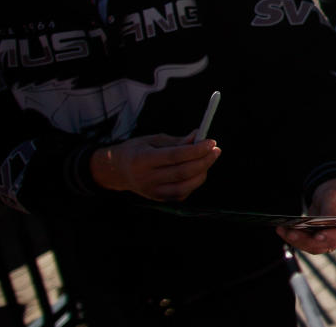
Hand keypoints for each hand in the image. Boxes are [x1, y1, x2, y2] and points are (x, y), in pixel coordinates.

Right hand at [89, 132, 220, 201]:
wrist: (118, 171)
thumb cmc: (138, 150)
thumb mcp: (153, 139)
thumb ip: (177, 140)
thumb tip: (199, 135)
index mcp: (143, 159)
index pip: (175, 156)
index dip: (196, 150)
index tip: (211, 142)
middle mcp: (146, 178)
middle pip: (182, 172)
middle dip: (204, 161)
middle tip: (216, 150)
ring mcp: (152, 192)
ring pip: (185, 186)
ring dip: (202, 173)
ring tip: (209, 159)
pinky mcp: (158, 199)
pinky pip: (182, 193)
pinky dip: (194, 183)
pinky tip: (198, 171)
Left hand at [276, 178, 335, 253]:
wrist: (332, 196)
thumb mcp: (333, 194)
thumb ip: (330, 208)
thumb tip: (324, 221)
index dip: (332, 236)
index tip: (318, 235)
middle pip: (327, 243)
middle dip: (308, 240)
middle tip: (291, 233)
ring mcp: (332, 240)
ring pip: (315, 247)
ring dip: (298, 241)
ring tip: (283, 230)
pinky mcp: (320, 242)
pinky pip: (308, 244)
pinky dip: (295, 239)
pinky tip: (283, 231)